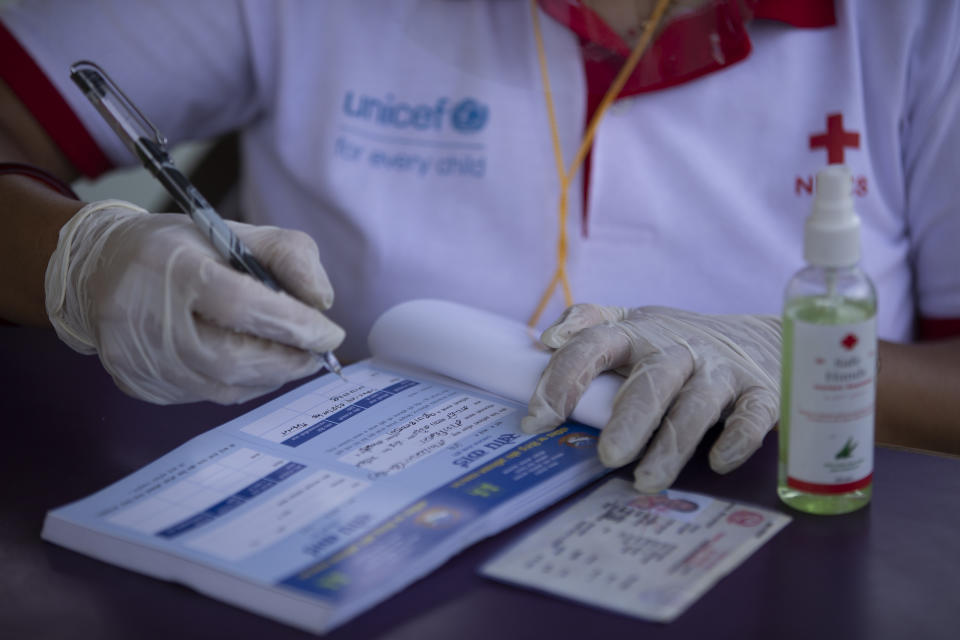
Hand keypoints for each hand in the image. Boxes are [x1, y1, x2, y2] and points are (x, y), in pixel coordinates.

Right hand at [45, 200, 344, 403]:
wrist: (101, 270)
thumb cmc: (180, 249)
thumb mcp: (236, 232)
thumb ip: (289, 255)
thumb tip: (321, 303)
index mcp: (172, 266)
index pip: (239, 303)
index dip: (292, 323)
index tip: (330, 333)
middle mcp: (148, 317)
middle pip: (231, 357)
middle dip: (287, 359)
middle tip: (318, 353)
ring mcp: (140, 358)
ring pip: (222, 385)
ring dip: (270, 375)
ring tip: (295, 359)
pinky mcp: (141, 384)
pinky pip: (206, 395)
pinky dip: (243, 385)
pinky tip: (258, 368)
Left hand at [521, 304, 780, 491]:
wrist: (759, 340)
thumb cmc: (676, 343)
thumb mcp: (632, 324)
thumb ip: (588, 324)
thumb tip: (549, 340)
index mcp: (638, 334)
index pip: (594, 345)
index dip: (564, 379)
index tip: (537, 420)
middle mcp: (679, 349)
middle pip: (651, 380)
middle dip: (629, 417)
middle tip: (608, 455)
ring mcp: (721, 371)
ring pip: (697, 405)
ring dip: (672, 443)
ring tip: (647, 480)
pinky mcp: (761, 393)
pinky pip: (752, 415)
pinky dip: (738, 437)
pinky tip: (719, 462)